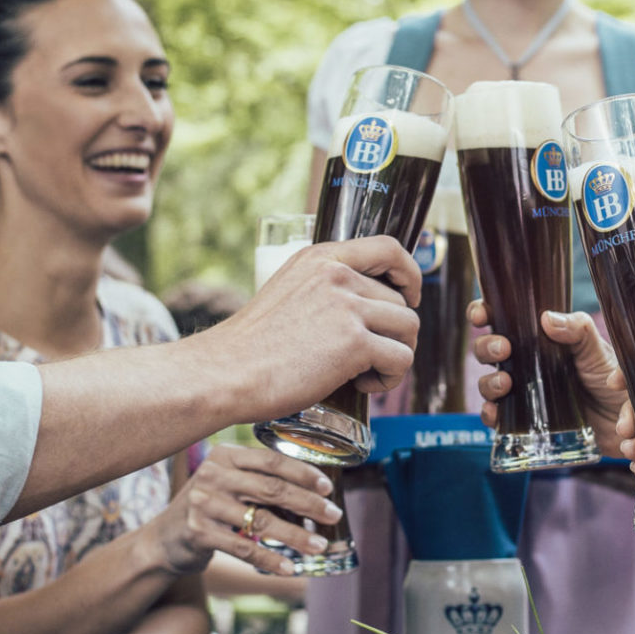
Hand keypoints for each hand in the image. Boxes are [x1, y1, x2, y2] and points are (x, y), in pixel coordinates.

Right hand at [148, 443, 341, 577]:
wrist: (163, 539)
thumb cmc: (208, 506)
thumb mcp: (228, 481)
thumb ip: (259, 478)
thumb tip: (314, 490)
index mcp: (225, 455)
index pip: (273, 460)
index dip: (304, 473)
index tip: (328, 487)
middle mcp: (213, 474)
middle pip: (273, 488)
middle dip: (309, 504)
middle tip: (333, 516)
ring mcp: (204, 503)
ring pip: (263, 520)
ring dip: (296, 535)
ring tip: (319, 545)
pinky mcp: (199, 532)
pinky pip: (245, 548)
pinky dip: (271, 559)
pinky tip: (291, 568)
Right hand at [208, 236, 420, 419]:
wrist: (225, 373)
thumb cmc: (251, 346)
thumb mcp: (287, 291)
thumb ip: (322, 289)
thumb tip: (361, 309)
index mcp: (321, 257)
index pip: (388, 247)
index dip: (409, 273)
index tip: (408, 296)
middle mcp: (338, 274)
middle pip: (401, 301)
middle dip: (393, 333)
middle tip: (366, 358)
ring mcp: (348, 306)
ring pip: (409, 329)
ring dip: (395, 355)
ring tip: (364, 372)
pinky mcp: (355, 342)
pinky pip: (401, 359)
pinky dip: (389, 378)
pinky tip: (361, 385)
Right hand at [471, 303, 628, 457]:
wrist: (627, 426)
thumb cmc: (613, 382)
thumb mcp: (598, 351)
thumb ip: (577, 330)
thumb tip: (546, 318)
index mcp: (539, 340)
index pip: (503, 319)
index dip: (484, 313)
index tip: (482, 314)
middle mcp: (526, 364)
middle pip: (488, 350)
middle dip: (486, 347)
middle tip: (503, 348)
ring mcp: (524, 393)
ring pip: (488, 383)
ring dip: (488, 382)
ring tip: (505, 383)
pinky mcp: (525, 423)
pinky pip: (497, 419)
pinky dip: (491, 415)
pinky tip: (497, 413)